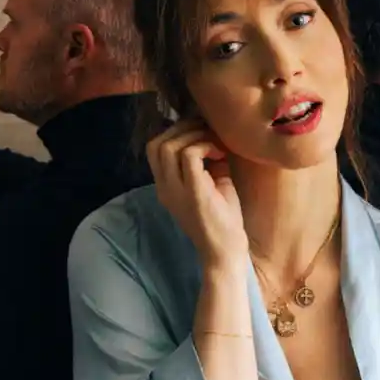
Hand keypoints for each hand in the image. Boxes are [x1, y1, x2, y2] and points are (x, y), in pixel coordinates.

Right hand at [146, 120, 247, 273]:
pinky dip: (204, 146)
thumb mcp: (212, 184)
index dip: (175, 132)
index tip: (200, 132)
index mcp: (166, 186)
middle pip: (156, 144)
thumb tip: (214, 137)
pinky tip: (219, 154)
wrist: (225, 250)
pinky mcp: (193, 192)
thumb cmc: (222, 219)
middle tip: (206, 131)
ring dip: (193, 136)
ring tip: (214, 143)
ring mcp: (175, 190)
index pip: (155, 149)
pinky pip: (189, 155)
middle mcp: (164, 187)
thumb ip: (208, 162)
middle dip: (182, 128)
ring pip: (168, 146)